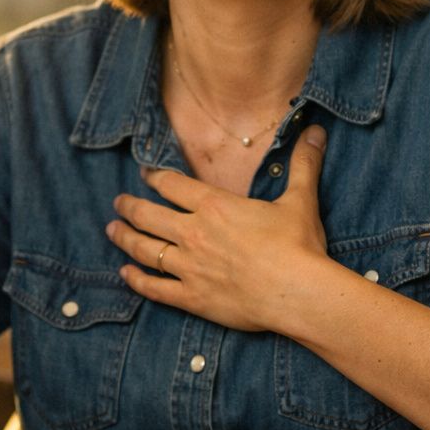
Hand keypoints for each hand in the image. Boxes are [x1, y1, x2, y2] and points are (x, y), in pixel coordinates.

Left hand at [105, 125, 331, 333]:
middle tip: (118, 203)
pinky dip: (137, 280)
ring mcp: (189, 267)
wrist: (298, 293)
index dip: (156, 177)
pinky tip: (126, 274)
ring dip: (125, 238)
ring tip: (112, 230)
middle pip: (149, 215)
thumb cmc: (299, 246)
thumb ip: (302, 165)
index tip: (145, 175)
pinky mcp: (192, 298)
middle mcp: (194, 233)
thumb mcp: (300, 200)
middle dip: (130, 207)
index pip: (173, 185)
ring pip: (145, 249)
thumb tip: (316, 132)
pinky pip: (155, 288)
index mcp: (215, 206)